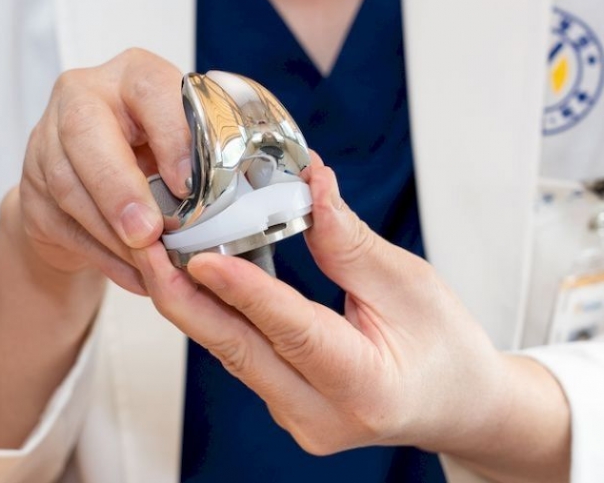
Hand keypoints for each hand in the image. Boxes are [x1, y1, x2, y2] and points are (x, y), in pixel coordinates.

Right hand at [13, 48, 191, 293]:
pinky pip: (64, 226)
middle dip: (119, 188)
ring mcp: (47, 141)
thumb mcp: (185, 144)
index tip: (188, 184)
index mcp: (133, 75)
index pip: (148, 88)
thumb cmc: (155, 155)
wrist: (99, 180)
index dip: (169, 135)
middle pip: (84, 131)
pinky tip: (136, 276)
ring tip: (149, 264)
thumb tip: (231, 211)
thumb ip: (202, 162)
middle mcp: (82, 96)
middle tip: (148, 232)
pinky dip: (105, 257)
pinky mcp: (32, 189)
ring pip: (69, 185)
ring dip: (112, 234)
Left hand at [134, 154, 569, 481]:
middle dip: (185, 297)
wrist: (456, 405)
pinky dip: (218, 316)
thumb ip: (350, 242)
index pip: (291, 331)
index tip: (200, 257)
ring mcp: (297, 417)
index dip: (243, 291)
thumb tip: (309, 184)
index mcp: (363, 386)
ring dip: (194, 303)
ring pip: (231, 353)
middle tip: (146, 248)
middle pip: (239, 350)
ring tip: (161, 254)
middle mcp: (320, 414)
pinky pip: (240, 357)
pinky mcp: (285, 407)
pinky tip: (197, 282)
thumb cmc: (446, 349)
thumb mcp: (410, 285)